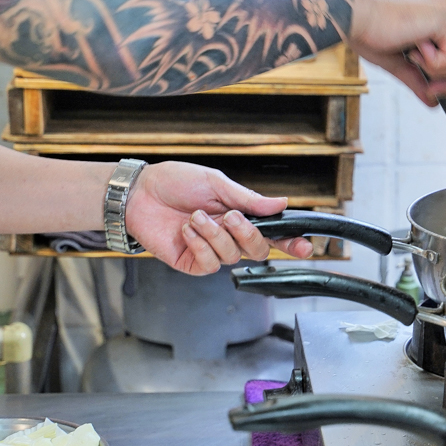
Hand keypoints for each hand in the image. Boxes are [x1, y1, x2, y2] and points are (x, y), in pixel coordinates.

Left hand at [125, 161, 312, 274]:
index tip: (306, 246)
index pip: (273, 234)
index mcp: (241, 215)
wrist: (140, 193)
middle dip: (247, 233)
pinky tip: (186, 230)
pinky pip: (209, 263)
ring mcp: (211, 252)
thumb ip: (248, 198)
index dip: (292, 242)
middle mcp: (229, 236)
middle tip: (229, 216)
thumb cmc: (175, 182)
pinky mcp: (193, 263)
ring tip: (195, 217)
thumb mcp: (216, 183)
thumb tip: (281, 202)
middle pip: (259, 250)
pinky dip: (199, 244)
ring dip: (214, 234)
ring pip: (233, 256)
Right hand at [347, 0, 445, 107]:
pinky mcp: (445, 17)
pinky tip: (415, 49)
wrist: (353, 19)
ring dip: (436, 73)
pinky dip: (433, 64)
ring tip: (413, 57)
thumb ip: (419, 81)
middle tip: (430, 89)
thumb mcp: (400, 64)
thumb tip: (433, 101)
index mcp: (439, 18)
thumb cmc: (369, 33)